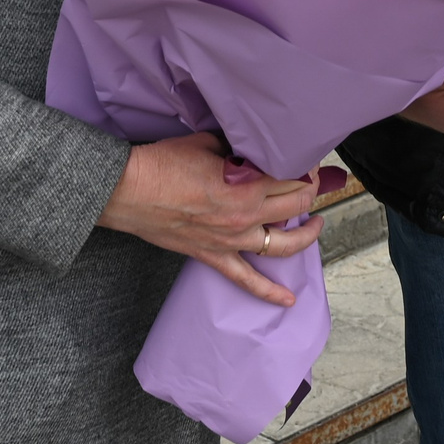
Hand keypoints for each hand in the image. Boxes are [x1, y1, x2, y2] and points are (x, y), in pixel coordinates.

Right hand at [98, 132, 326, 306]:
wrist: (128, 191)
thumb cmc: (162, 165)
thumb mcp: (208, 143)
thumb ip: (236, 149)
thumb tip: (251, 147)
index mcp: (247, 185)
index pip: (292, 177)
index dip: (304, 167)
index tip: (305, 160)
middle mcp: (245, 216)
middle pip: (295, 206)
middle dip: (309, 191)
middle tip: (310, 181)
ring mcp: (231, 240)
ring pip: (283, 245)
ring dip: (306, 236)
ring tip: (315, 224)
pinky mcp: (213, 256)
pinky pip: (246, 280)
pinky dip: (268, 293)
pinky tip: (287, 300)